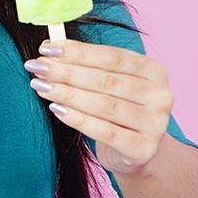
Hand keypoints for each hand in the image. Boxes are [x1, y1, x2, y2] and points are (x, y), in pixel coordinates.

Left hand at [24, 39, 173, 175]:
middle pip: (106, 80)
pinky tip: (56, 109)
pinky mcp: (142, 148)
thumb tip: (50, 47)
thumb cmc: (118, 108)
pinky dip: (77, 119)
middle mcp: (160, 95)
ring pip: (103, 105)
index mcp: (154, 71)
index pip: (112, 56)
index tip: (47, 49)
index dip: (78, 52)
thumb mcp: (111, 82)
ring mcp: (155, 124)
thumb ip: (88, 64)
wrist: (137, 150)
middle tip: (37, 66)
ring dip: (67, 94)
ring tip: (40, 86)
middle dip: (66, 72)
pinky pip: (104, 131)